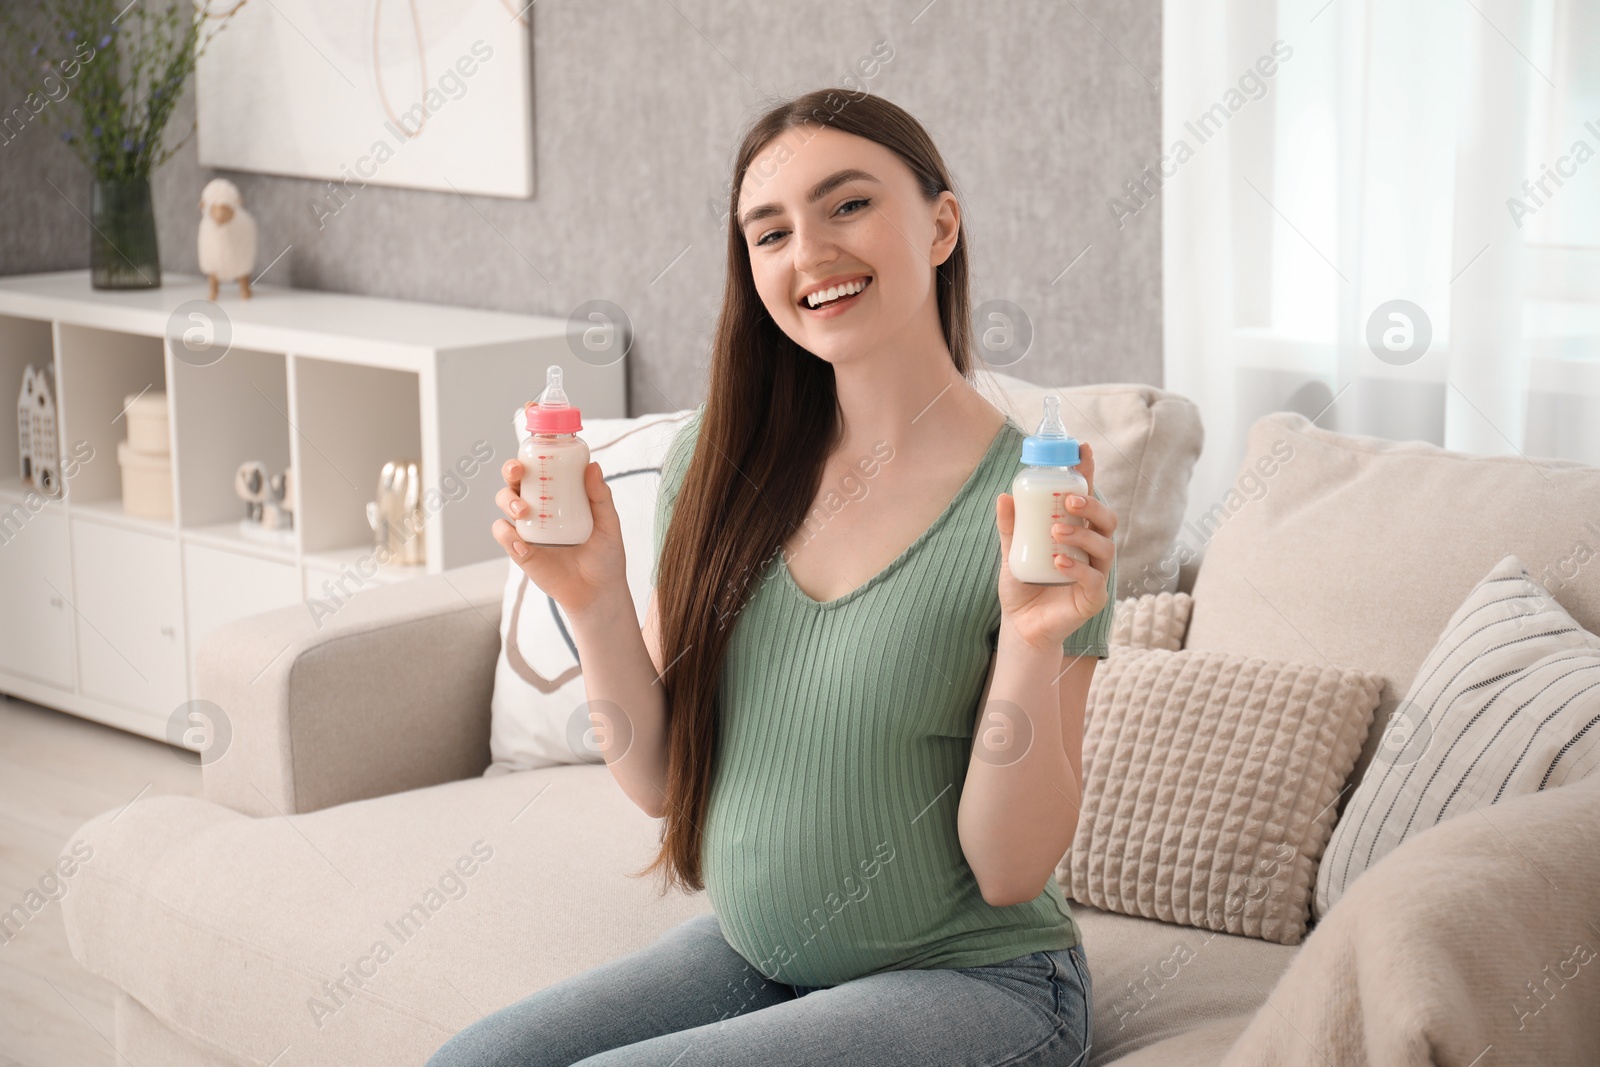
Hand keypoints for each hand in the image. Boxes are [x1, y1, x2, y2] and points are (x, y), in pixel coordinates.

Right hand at [491, 459, 629, 622]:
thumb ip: (601, 497)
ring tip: (523, 512)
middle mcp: (538, 510)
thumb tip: (593, 466)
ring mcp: (527, 530)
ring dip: (507, 503)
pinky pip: (505, 537)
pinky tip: (522, 544)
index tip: (530, 455)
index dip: (528, 459)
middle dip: (509, 473)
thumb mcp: (608, 524)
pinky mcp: (521, 552)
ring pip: (503, 507)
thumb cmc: (605, 554)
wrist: (599, 591)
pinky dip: (507, 536)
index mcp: (557, 497)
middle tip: (517, 474)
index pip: (537, 472)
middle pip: (514, 483)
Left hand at [994, 441, 1115, 652]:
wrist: (1021, 626)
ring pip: (1105, 547)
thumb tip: (1004, 496)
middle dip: (1092, 506)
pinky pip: (1094, 578)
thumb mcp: (1011, 552)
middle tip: (1068, 502)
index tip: (1083, 450)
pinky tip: (1058, 561)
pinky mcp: (1094, 598)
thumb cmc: (1022, 586)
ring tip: (1056, 532)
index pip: (1088, 498)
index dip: (1088, 474)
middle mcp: (1092, 550)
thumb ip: (1011, 527)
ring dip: (1082, 535)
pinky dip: (1077, 567)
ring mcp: (1097, 573)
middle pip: (1107, 520)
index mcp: (1076, 532)